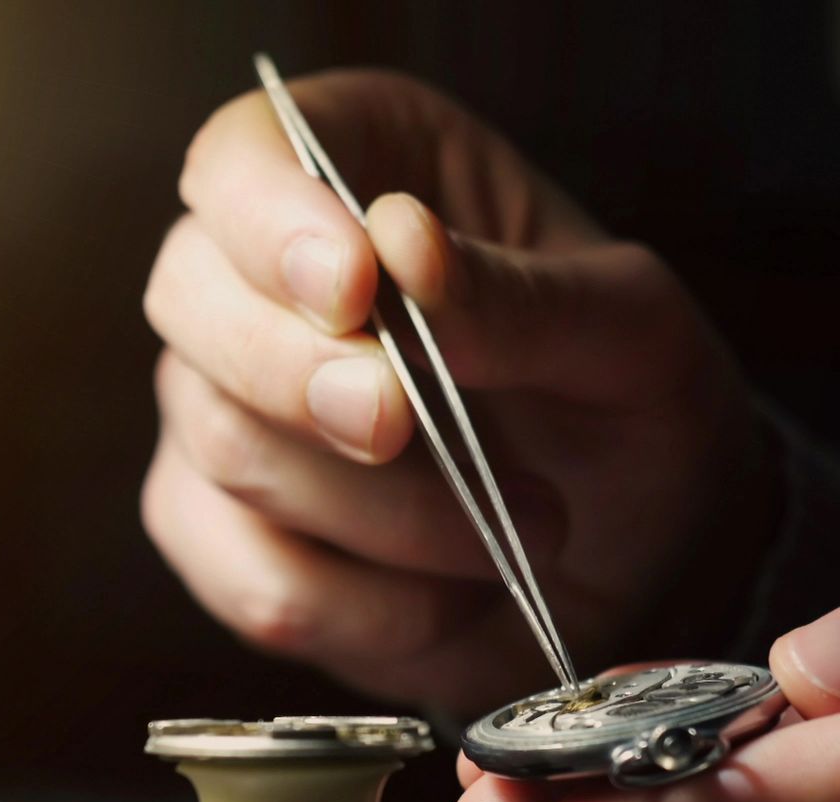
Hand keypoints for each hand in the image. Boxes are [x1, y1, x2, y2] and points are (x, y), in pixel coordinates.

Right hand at [142, 71, 768, 709]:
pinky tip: (458, 597)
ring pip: (226, 446)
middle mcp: (265, 278)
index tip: (352, 287)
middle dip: (296, 374)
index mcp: (366, 166)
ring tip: (530, 521)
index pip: (247, 154)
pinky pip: (250, 578)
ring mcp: (228, 407)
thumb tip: (400, 242)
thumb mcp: (631, 333)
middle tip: (403, 423)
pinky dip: (366, 608)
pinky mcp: (230, 537)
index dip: (271, 217)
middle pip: (190, 296)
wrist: (649, 551)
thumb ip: (520, 293)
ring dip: (388, 510)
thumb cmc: (633, 401)